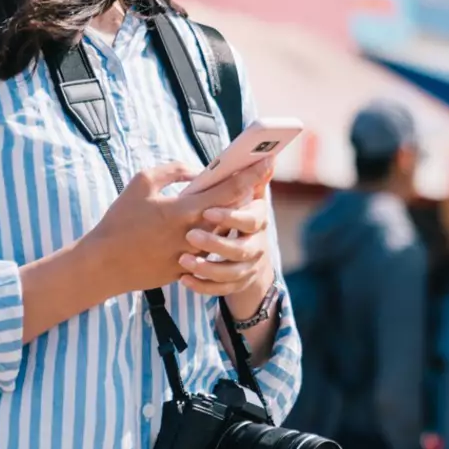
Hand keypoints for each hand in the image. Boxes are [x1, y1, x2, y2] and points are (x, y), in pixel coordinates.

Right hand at [77, 159, 273, 296]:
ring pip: (222, 233)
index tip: (266, 161)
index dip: (251, 175)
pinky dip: (212, 236)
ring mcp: (192, 255)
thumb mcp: (142, 183)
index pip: (230, 191)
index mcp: (184, 210)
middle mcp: (193, 234)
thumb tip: (198, 171)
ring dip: (230, 216)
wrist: (104, 264)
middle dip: (246, 193)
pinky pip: (207, 250)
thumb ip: (174, 170)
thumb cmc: (120, 220)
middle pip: (233, 211)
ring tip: (234, 199)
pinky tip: (211, 225)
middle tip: (257, 175)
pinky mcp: (185, 270)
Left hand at [178, 177, 276, 301]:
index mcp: (258, 221)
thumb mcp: (246, 197)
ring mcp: (247, 268)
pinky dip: (203, 285)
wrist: (247, 260)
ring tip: (183, 260)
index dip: (230, 216)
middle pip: (241, 249)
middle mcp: (257, 246)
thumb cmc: (241, 216)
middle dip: (215, 243)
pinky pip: (220, 290)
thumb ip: (249, 180)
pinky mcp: (235, 285)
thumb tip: (264, 158)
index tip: (207, 212)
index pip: (251, 219)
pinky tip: (185, 278)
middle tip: (190, 235)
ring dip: (207, 267)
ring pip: (229, 273)